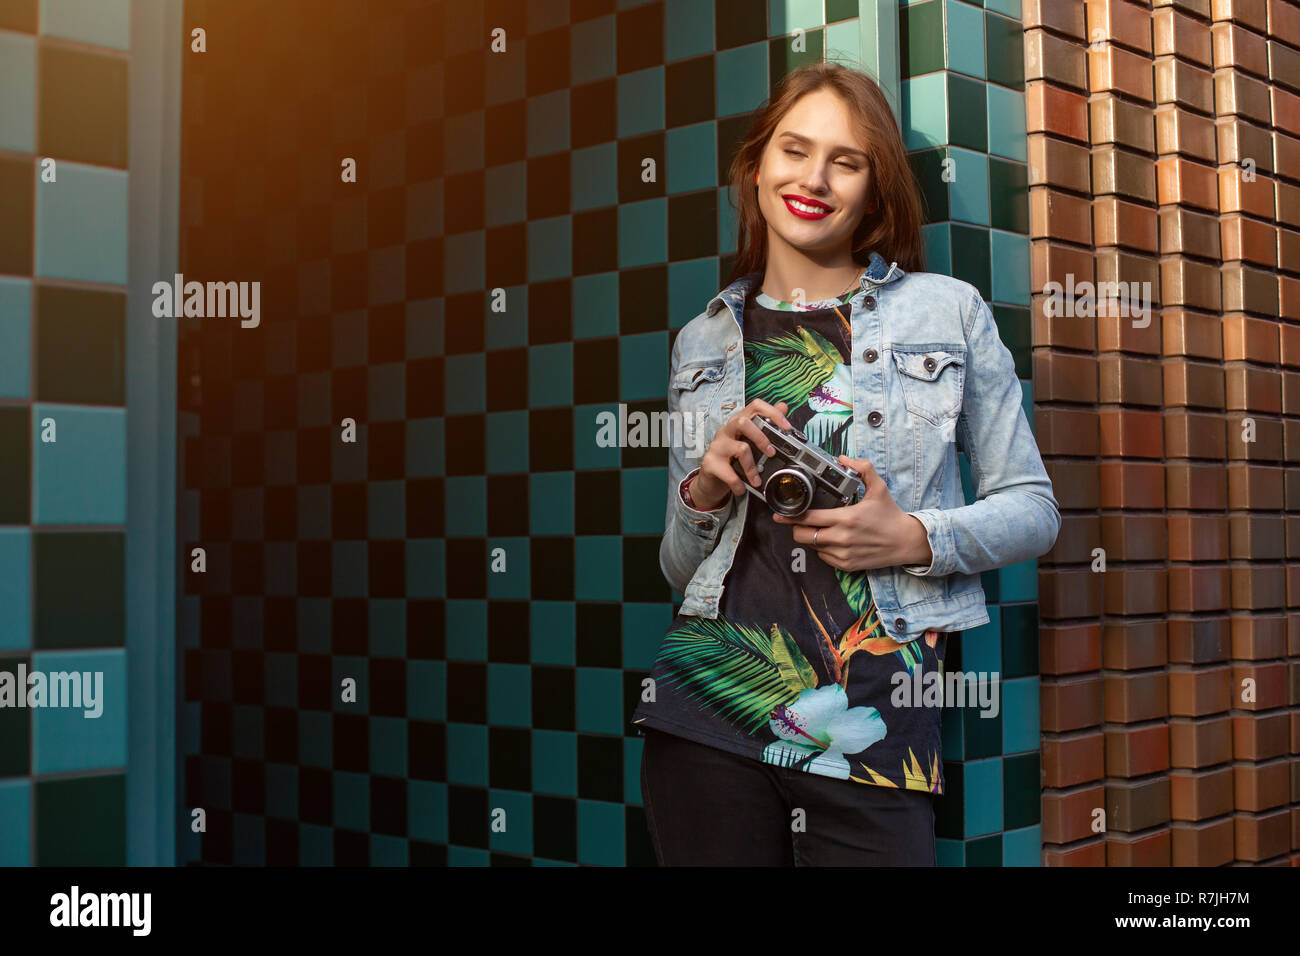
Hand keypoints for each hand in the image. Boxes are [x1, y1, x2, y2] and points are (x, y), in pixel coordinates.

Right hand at [690, 399, 793, 509]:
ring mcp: (717, 445)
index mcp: (739, 422)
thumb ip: (766, 424)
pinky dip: (738, 483)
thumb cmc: (732, 458)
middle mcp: (727, 430)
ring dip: (752, 467)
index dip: (772, 412)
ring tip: (757, 481)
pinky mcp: (710, 462)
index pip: (755, 406)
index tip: (786, 427)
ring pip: (740, 448)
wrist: (711, 479)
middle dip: (761, 438)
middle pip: (743, 422)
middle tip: (772, 453)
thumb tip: (783, 406)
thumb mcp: (749, 441)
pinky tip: (742, 488)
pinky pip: (728, 472)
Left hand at [771, 455, 932, 570]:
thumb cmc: (890, 515)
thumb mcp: (879, 488)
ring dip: (809, 537)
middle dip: (796, 527)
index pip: (809, 518)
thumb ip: (862, 468)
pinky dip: (821, 549)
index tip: (781, 513)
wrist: (905, 542)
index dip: (791, 515)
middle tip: (796, 520)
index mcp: (847, 518)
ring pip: (812, 547)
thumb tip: (844, 458)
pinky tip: (828, 539)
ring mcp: (843, 554)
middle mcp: (842, 538)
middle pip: (803, 535)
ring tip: (816, 527)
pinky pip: (823, 558)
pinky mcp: (846, 565)